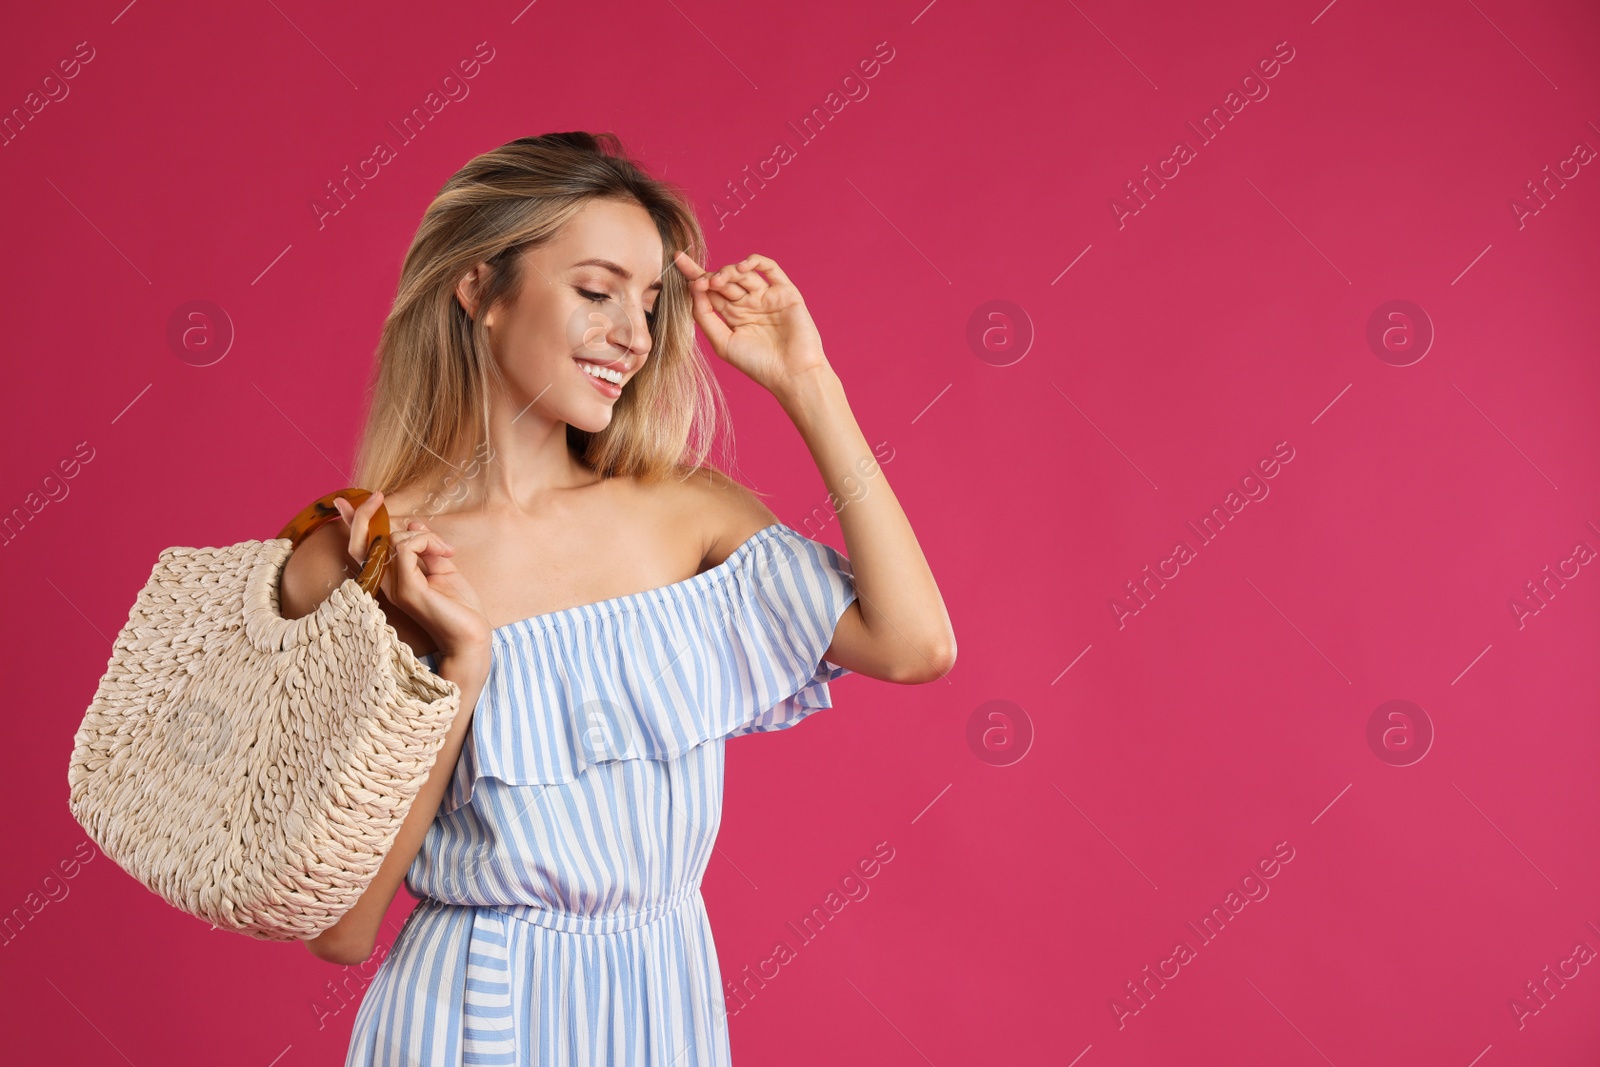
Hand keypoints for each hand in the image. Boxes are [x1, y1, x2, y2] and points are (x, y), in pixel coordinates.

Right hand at [332, 491, 491, 662]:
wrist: (471, 635)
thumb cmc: (459, 606)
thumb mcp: (441, 568)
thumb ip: (425, 547)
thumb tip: (412, 524)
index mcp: (390, 579)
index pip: (361, 549)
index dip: (353, 523)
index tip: (354, 499)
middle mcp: (385, 584)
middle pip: (359, 543)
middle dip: (364, 514)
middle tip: (377, 496)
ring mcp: (394, 588)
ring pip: (391, 541)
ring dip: (422, 535)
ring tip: (445, 551)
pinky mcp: (407, 589)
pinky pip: (406, 549)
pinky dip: (426, 542)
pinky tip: (444, 554)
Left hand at [672, 251, 831, 395]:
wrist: (792, 374)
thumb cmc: (757, 364)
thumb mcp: (722, 342)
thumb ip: (704, 316)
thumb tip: (692, 288)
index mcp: (731, 316)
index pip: (709, 290)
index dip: (693, 274)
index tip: (677, 260)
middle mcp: (747, 304)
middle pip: (723, 279)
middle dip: (708, 275)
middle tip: (699, 281)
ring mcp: (766, 296)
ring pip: (742, 273)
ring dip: (727, 271)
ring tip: (718, 281)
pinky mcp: (785, 292)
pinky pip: (770, 268)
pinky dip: (755, 262)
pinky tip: (742, 267)